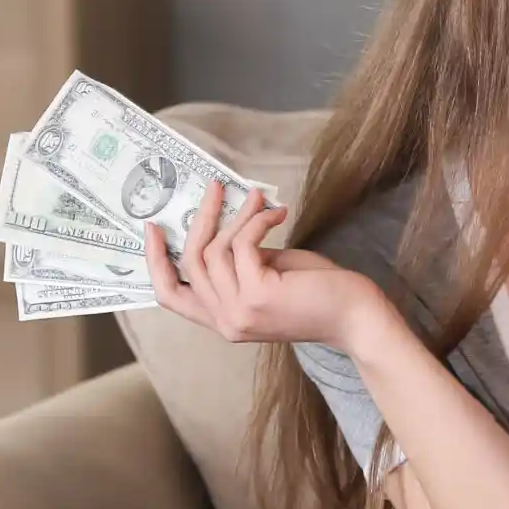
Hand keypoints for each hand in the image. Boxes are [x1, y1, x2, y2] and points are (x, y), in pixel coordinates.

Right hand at [143, 181, 395, 351]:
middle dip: (201, 218)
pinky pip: (243, 244)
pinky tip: (278, 214)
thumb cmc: (318, 294)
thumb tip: (224, 226)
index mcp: (222, 321)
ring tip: (258, 197)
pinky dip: (258, 221)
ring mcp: (239, 312)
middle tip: (214, 187)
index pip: (170, 296)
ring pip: (217, 249)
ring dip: (237, 214)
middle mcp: (225, 322)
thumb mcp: (267, 277)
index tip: (151, 227)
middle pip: (190, 261)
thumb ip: (239, 262)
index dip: (154, 261)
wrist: (356, 317)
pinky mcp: (258, 295)